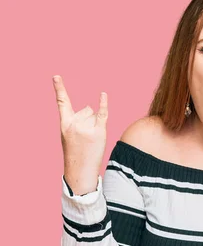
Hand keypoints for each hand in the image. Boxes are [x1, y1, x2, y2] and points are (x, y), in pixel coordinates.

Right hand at [53, 75, 107, 194]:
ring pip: (95, 114)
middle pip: (86, 110)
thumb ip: (78, 119)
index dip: (59, 88)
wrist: (80, 169)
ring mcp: (87, 127)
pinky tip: (103, 94)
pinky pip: (103, 114)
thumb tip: (91, 107)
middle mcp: (74, 123)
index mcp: (65, 124)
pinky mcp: (99, 131)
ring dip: (96, 124)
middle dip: (88, 120)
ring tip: (91, 139)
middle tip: (85, 138)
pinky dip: (104, 104)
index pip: (62, 103)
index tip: (56, 76)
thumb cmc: (76, 152)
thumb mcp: (70, 135)